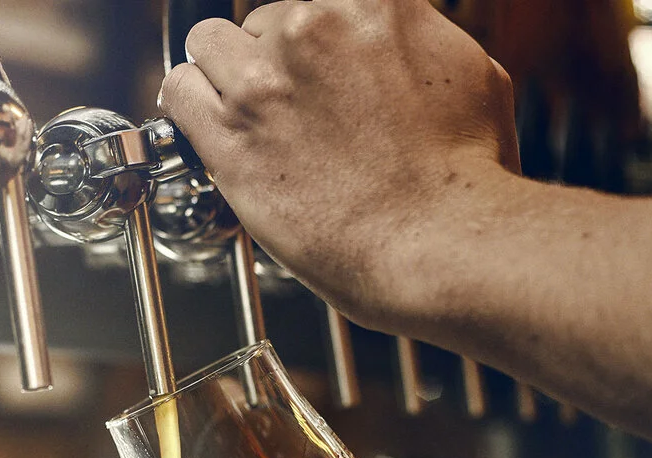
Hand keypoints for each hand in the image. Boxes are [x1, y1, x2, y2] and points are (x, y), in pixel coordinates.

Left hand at [158, 0, 519, 329]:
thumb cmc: (465, 176)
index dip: (313, 40)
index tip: (313, 64)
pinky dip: (189, 104)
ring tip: (244, 115)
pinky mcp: (229, 136)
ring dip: (223, 75)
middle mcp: (313, 29)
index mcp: (373, 5)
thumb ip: (423, 44)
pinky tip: (209, 127)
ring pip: (210, 45)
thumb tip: (407, 42)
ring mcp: (265, 81)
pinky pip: (179, 92)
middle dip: (274, 62)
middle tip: (293, 111)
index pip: (314, 3)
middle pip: (263, 22)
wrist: (439, 241)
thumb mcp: (473, 76)